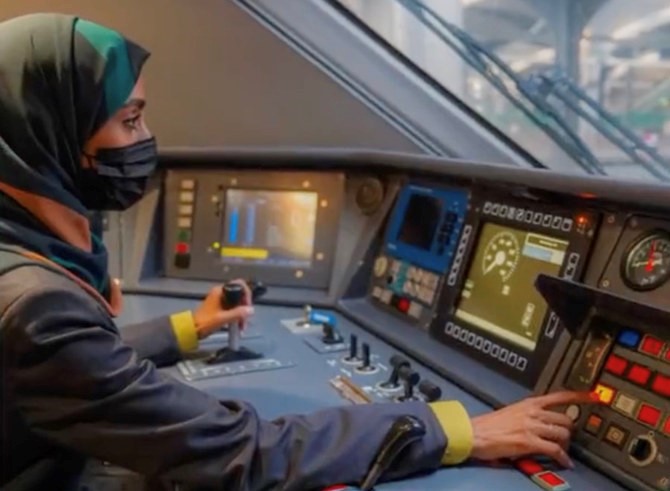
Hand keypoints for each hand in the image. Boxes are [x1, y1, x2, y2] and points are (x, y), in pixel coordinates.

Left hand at [193, 279, 253, 338]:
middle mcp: (221, 293)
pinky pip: (233, 309)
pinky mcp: (220, 308)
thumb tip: (251, 310)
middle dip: (244, 308)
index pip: (240, 285)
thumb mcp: (222, 318)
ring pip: (237, 304)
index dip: (247, 295)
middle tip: (245, 321)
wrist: (191, 330)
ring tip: (241, 328)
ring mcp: (220, 300)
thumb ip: (237, 313)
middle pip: (239, 295)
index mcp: (220, 291)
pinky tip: (238, 327)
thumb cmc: (205, 322)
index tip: (248, 306)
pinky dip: (236, 317)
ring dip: (241, 315)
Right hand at [470, 391, 597, 467]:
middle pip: (565, 419)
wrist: (475, 433)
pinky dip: (562, 458)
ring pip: (562, 434)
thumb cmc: (489, 425)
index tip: (594, 397)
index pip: (559, 396)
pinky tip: (564, 462)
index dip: (579, 397)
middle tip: (565, 439)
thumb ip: (529, 414)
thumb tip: (542, 422)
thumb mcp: (512, 412)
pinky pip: (554, 450)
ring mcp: (531, 426)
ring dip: (565, 445)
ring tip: (561, 451)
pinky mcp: (529, 442)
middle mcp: (532, 412)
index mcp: (529, 403)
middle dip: (569, 431)